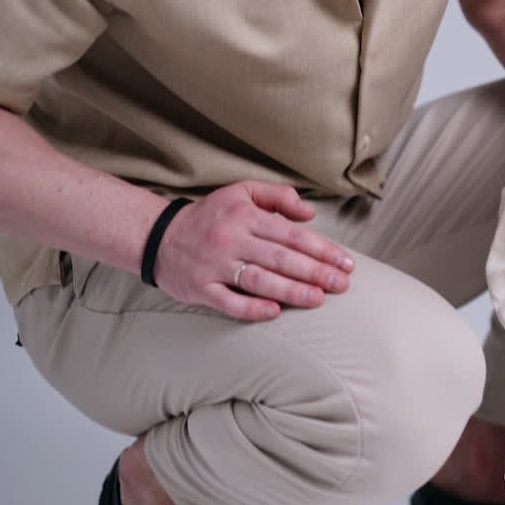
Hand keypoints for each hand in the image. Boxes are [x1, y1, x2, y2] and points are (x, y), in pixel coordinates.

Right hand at [155, 181, 354, 320]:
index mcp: (245, 216)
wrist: (158, 236)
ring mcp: (214, 265)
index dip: (322, 249)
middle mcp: (231, 240)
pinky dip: (252, 308)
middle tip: (342, 284)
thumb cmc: (210, 217)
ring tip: (318, 299)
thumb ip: (278, 197)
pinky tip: (275, 312)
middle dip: (315, 272)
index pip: (291, 234)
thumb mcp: (241, 193)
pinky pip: (228, 301)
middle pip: (280, 258)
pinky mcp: (200, 288)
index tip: (346, 263)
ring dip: (291, 290)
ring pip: (258, 280)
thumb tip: (310, 213)